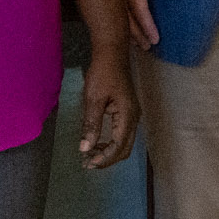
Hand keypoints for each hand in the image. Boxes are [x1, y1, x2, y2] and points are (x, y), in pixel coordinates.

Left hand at [77, 53, 137, 169]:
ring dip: (110, 152)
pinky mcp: (128, 112)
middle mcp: (134, 117)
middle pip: (125, 148)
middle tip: (88, 163)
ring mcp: (133, 114)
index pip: (118, 146)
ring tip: (91, 154)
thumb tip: (85, 148)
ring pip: (125, 143)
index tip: (88, 163)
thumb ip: (91, 125)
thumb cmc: (102, 73)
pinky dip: (111, 143)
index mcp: (127, 115)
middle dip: (108, 159)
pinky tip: (98, 142)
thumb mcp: (93, 99)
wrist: (112, 54)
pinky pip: (122, 134)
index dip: (105, 158)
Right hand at [120, 0, 174, 48]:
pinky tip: (125, 29)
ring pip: (117, 15)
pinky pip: (112, 8)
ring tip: (138, 43)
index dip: (147, 25)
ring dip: (128, 30)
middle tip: (148, 46)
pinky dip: (119, 20)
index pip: (139, 8)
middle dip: (137, 34)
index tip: (155, 38)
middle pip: (126, 17)